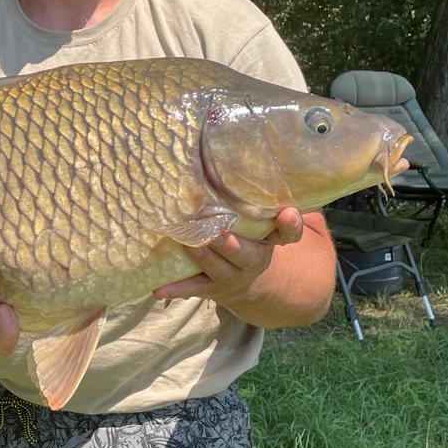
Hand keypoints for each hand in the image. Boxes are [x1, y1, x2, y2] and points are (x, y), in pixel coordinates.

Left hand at [152, 207, 305, 308]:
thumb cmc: (251, 236)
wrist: (249, 280)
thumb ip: (264, 196)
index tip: (287, 212)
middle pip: (247, 255)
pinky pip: (193, 287)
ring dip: (204, 258)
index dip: (289, 224)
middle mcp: (253, 259)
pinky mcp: (211, 286)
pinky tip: (158, 289)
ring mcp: (231, 275)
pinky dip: (176, 289)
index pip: (287, 233)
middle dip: (232, 245)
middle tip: (218, 233)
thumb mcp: (263, 219)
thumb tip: (263, 158)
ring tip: (188, 246)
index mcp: (269, 240)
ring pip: (219, 269)